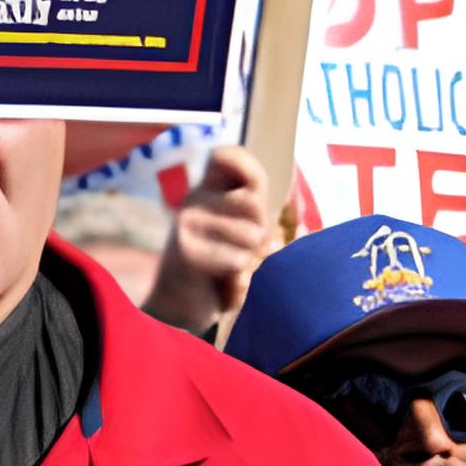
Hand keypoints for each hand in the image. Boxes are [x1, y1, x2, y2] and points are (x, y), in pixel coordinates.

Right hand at [146, 147, 275, 342]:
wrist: (176, 310)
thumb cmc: (215, 272)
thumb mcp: (240, 238)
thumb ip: (260, 220)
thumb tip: (288, 232)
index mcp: (207, 190)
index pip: (226, 155)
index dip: (249, 171)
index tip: (253, 197)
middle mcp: (194, 200)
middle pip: (254, 203)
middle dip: (261, 233)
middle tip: (243, 252)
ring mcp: (187, 224)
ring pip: (252, 235)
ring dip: (252, 261)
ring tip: (232, 272)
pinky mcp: (187, 252)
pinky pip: (238, 260)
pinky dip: (239, 282)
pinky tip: (221, 287)